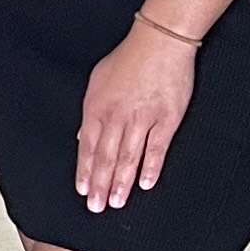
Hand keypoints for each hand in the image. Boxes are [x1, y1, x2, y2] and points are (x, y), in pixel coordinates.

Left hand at [77, 21, 194, 209]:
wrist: (159, 43)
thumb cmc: (128, 59)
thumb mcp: (97, 82)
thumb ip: (92, 111)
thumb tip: (84, 136)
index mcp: (96, 108)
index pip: (87, 147)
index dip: (84, 171)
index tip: (82, 191)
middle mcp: (116, 117)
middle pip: (105, 157)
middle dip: (99, 184)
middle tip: (95, 207)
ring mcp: (142, 119)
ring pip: (128, 158)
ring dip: (121, 183)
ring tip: (116, 203)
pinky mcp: (167, 120)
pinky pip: (156, 149)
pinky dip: (150, 168)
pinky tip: (145, 185)